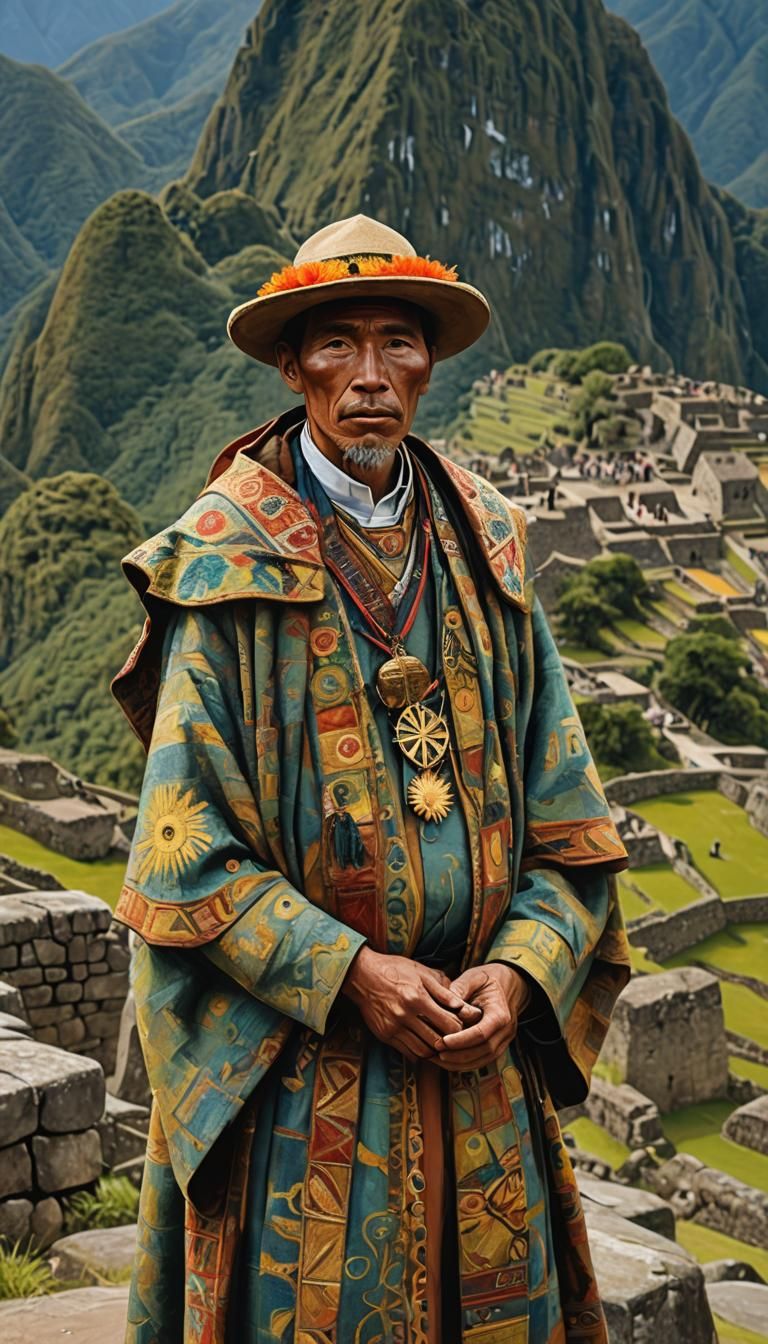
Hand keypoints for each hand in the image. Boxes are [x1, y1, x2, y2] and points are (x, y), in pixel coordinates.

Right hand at [342, 946, 481, 1062]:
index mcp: (417, 997)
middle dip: (449, 1042)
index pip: (448, 1023)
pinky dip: (419, 1053)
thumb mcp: (421, 972)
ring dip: (434, 1050)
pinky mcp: (384, 1035)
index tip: (461, 1025)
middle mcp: (405, 1014)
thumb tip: (462, 1005)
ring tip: (440, 1044)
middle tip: (454, 1039)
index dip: (459, 1027)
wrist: (362, 975)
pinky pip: (407, 1052)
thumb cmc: (395, 970)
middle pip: (437, 1040)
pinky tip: (424, 1045)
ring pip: (422, 1051)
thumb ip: (442, 990)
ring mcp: (393, 1027)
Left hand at [436, 963, 530, 1071]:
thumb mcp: (473, 977)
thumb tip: (450, 1005)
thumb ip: (460, 988)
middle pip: (483, 1050)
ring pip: (483, 1060)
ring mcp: (504, 1041)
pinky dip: (464, 1064)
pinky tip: (446, 1060)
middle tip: (436, 1051)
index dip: (462, 1040)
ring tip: (436, 1058)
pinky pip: (482, 1060)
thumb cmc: (486, 979)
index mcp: (500, 1013)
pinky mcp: (498, 1047)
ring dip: (459, 1063)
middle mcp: (506, 1030)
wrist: (506, 984)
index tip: (442, 1041)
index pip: (482, 1032)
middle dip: (458, 1054)